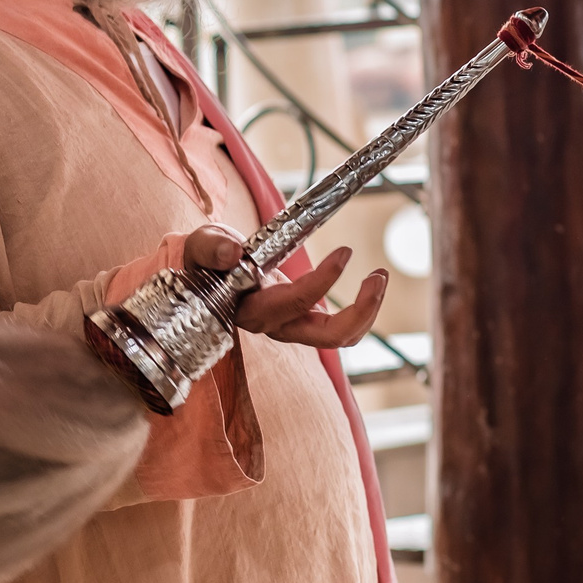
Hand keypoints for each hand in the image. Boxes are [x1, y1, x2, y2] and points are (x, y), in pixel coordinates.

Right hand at [182, 228, 388, 348]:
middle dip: (360, 310)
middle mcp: (276, 327)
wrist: (209, 274)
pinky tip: (371, 281)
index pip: (294, 303)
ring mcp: (294, 328)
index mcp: (251, 310)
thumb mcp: (202, 245)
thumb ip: (212, 248)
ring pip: (340, 337)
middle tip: (379, 276)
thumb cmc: (208, 259)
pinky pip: (342, 328)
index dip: (324, 281)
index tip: (346, 251)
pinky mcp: (306, 321)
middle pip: (328, 336)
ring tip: (380, 275)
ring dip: (368, 311)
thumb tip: (232, 252)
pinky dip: (362, 309)